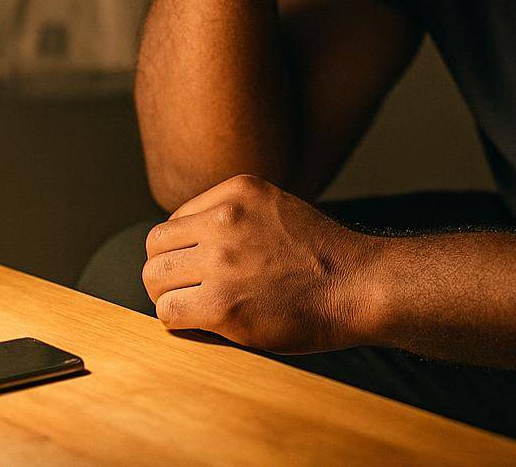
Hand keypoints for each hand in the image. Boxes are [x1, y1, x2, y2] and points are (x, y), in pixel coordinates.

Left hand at [142, 174, 380, 352]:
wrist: (360, 286)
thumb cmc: (324, 258)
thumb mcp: (277, 210)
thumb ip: (234, 216)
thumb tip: (186, 245)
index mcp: (239, 190)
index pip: (176, 219)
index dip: (185, 249)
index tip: (204, 268)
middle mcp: (225, 219)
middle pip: (156, 246)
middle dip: (168, 271)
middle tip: (191, 290)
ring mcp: (221, 261)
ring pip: (155, 278)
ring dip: (170, 297)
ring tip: (197, 308)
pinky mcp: (221, 304)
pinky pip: (168, 313)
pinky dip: (180, 323)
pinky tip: (206, 325)